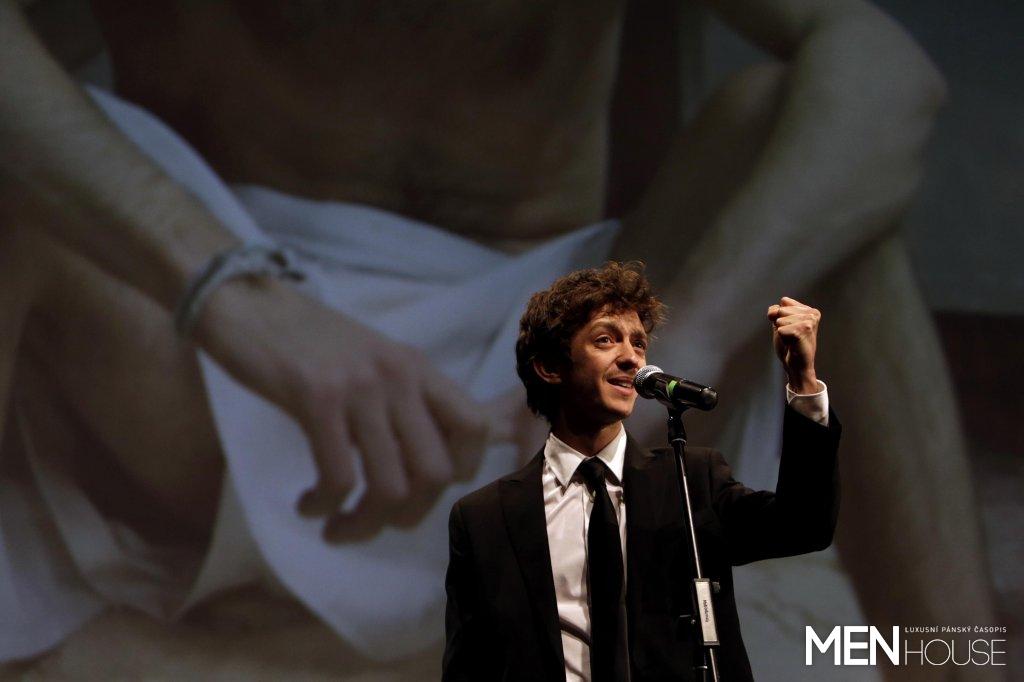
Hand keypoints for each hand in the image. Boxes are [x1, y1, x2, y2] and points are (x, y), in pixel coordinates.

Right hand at [195, 276, 488, 540]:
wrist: (244, 302)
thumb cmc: (303, 341)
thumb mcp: (370, 363)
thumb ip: (401, 402)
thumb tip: (423, 460)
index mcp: (418, 368)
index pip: (476, 427)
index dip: (459, 473)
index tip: (422, 489)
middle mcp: (400, 376)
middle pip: (436, 473)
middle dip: (408, 516)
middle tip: (374, 522)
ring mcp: (361, 387)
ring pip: (389, 488)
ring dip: (362, 526)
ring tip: (337, 528)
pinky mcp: (317, 399)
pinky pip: (339, 479)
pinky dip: (324, 507)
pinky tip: (307, 504)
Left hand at [767, 296, 820, 392]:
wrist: (796, 365)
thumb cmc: (789, 344)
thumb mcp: (779, 324)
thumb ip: (775, 312)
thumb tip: (773, 312)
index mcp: (809, 310)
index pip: (784, 302)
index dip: (779, 315)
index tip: (789, 328)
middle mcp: (812, 313)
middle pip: (780, 310)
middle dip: (780, 324)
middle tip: (790, 336)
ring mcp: (810, 321)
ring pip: (780, 319)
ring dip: (782, 332)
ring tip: (792, 340)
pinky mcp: (805, 330)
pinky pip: (780, 329)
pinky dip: (782, 338)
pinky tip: (792, 344)